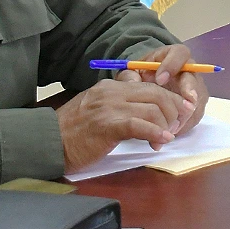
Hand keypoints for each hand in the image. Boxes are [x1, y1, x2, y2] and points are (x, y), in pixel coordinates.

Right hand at [56, 78, 191, 172]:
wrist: (47, 143)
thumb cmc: (73, 132)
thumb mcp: (97, 109)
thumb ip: (119, 104)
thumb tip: (147, 109)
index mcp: (111, 86)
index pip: (150, 85)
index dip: (171, 98)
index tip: (182, 109)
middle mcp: (112, 92)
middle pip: (157, 94)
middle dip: (174, 110)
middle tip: (178, 125)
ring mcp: (109, 107)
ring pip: (152, 108)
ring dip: (166, 125)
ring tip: (166, 138)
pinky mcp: (107, 125)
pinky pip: (139, 124)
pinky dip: (155, 133)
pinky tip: (161, 141)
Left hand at [114, 43, 207, 135]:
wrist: (147, 88)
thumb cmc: (140, 78)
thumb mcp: (131, 74)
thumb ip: (129, 76)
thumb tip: (133, 83)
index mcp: (173, 55)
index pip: (180, 54)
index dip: (173, 65)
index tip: (160, 80)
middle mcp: (188, 70)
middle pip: (194, 77)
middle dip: (189, 90)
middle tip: (183, 102)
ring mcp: (195, 88)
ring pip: (196, 100)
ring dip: (185, 113)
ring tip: (169, 125)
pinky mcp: (196, 104)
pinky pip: (195, 115)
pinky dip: (183, 124)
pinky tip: (170, 131)